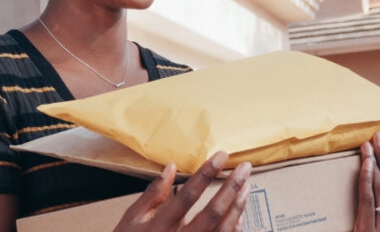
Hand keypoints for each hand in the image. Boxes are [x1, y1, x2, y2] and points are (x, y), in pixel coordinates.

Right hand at [114, 151, 251, 231]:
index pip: (188, 195)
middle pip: (212, 213)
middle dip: (231, 188)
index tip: (221, 156)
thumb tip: (171, 167)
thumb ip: (152, 194)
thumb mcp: (133, 218)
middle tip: (245, 168)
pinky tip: (239, 215)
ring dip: (237, 208)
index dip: (207, 174)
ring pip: (222, 230)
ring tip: (246, 186)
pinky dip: (234, 229)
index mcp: (161, 226)